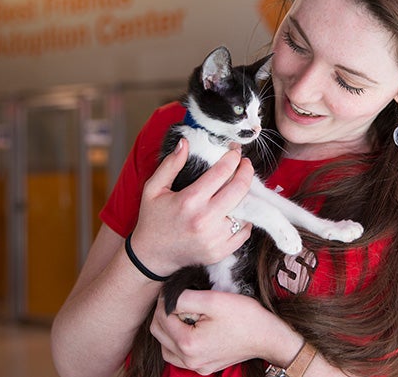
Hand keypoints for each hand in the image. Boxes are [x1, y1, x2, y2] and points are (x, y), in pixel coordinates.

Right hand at [130, 139, 254, 276]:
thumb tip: (185, 142)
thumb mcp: (154, 188)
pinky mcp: (220, 252)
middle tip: (245, 165)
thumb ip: (170, 164)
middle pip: (239, 189)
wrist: (151, 256)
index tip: (235, 152)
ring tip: (240, 187)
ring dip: (245, 196)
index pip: (221, 172)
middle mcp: (205, 219)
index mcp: (189, 201)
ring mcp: (214, 238)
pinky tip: (237, 211)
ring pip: (244, 211)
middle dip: (246, 172)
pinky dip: (244, 220)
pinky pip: (244, 232)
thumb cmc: (153, 219)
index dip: (232, 158)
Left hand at [150, 289, 294, 374]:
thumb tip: (167, 298)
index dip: (165, 300)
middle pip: (159, 333)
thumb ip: (183, 298)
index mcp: (188, 344)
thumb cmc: (245, 318)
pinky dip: (179, 342)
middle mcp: (189, 360)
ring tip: (185, 314)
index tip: (175, 289)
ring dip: (169, 328)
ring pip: (166, 346)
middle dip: (164, 314)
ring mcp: (197, 366)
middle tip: (180, 300)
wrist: (268, 336)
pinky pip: (180, 356)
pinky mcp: (205, 367)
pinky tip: (192, 329)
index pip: (160, 318)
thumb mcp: (213, 300)